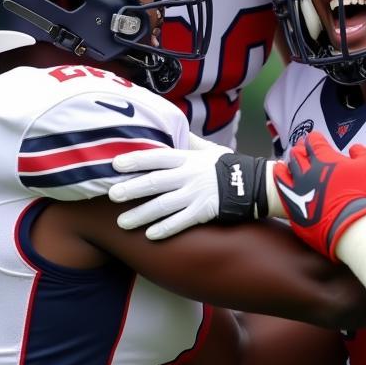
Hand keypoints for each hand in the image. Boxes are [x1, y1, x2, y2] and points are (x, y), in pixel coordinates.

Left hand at [110, 139, 235, 238]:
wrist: (252, 184)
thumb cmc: (227, 165)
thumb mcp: (209, 149)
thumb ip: (190, 142)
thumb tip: (175, 129)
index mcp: (187, 159)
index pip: (157, 157)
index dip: (136, 160)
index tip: (116, 164)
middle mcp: (188, 176)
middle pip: (155, 182)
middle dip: (132, 188)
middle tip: (113, 195)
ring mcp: (195, 194)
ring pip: (163, 205)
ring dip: (141, 214)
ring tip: (122, 223)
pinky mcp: (203, 211)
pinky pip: (181, 222)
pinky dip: (165, 229)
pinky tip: (150, 235)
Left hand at [273, 132, 365, 259]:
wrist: (351, 226)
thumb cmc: (362, 195)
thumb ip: (362, 152)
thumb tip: (355, 148)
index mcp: (325, 158)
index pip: (314, 140)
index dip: (315, 139)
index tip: (317, 141)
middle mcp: (308, 170)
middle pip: (298, 153)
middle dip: (301, 150)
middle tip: (304, 152)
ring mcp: (298, 187)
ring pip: (288, 167)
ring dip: (291, 162)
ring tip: (294, 162)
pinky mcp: (292, 204)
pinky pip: (280, 185)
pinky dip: (279, 175)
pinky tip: (280, 172)